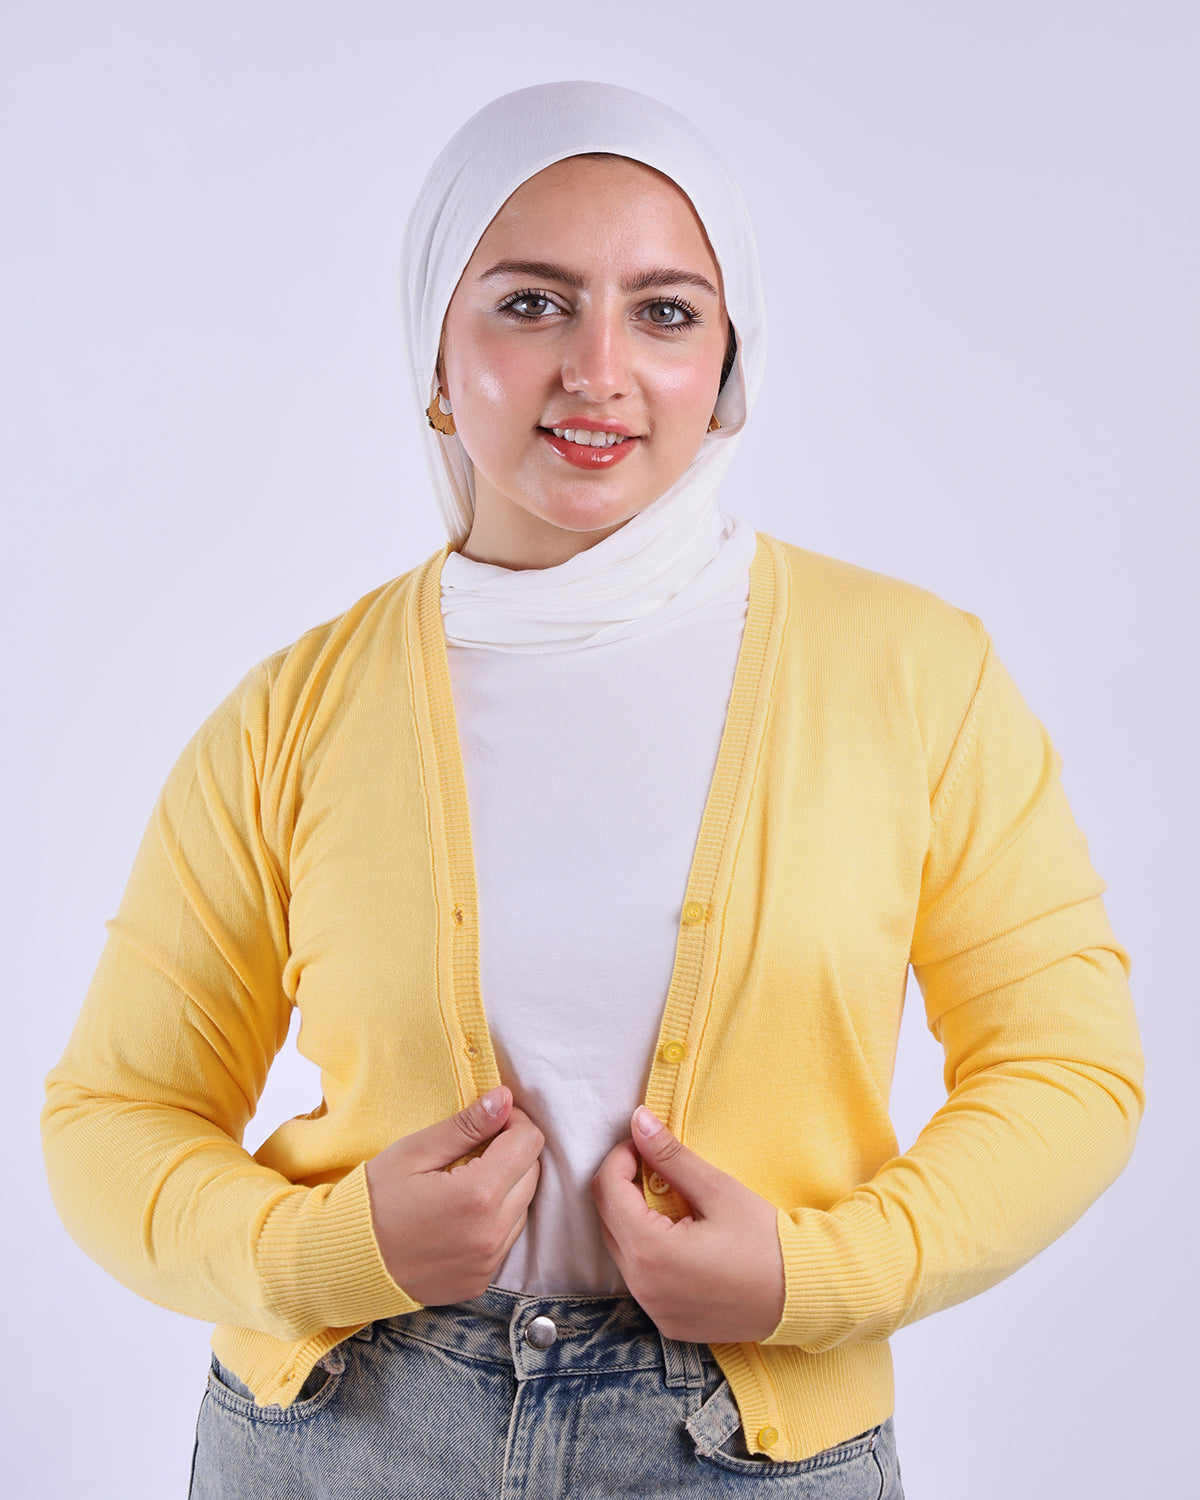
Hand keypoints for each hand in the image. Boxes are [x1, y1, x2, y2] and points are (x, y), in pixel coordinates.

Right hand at [365, 1086, 542, 1305]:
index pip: (528, 1142)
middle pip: (532, 1173)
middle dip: (512, 1151)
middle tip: (475, 1146)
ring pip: (523, 1206)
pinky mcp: (481, 1281)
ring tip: (465, 1178)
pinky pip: (507, 1237)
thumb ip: (466, 1125)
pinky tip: (462, 1211)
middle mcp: (491, 1234)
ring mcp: (488, 1263)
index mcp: (477, 1196)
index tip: (488, 1120)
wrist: (343, 1265)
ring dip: (507, 1185)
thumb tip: (503, 1098)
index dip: (512, 1121)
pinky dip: (495, 1217)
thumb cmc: (373, 1202)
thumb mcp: (414, 1152)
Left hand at [590, 1106, 784, 1343]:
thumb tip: (638, 1120)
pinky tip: (680, 1237)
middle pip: (607, 1220)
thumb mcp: (718, 1190)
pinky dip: (649, 1250)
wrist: (805, 1297)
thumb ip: (670, 1156)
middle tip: (656, 1166)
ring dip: (634, 1217)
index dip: (620, 1157)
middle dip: (623, 1185)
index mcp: (650, 1252)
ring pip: (621, 1249)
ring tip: (671, 1199)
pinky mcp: (668, 1322)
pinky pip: (641, 1278)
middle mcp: (642, 1288)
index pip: (607, 1190)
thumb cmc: (767, 1241)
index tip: (644, 1144)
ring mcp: (654, 1309)